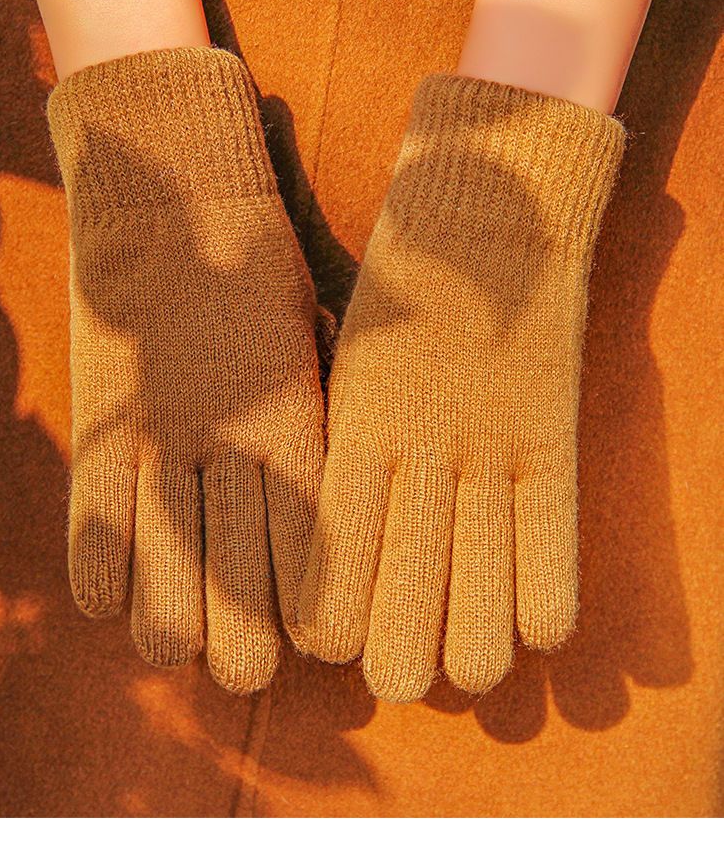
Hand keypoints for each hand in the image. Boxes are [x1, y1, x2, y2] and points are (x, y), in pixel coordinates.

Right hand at [48, 47, 325, 692]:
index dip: (308, 616)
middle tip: (247, 661)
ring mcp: (154, 442)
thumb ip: (331, 411)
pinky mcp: (98, 431)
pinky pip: (92, 542)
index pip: (310, 556)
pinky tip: (121, 592)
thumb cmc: (261, 262)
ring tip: (182, 635)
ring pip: (160, 588)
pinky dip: (106, 583)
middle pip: (235, 594)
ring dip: (171, 627)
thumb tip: (356, 476)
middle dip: (243, 649)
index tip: (309, 640)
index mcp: (295, 421)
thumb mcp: (320, 330)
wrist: (169, 193)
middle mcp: (226, 446)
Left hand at [298, 74, 623, 701]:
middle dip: (397, 662)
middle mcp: (415, 458)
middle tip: (401, 665)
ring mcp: (489, 454)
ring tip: (467, 656)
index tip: (335, 639)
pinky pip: (553, 562)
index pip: (327, 581)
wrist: (486, 215)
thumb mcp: (346, 365)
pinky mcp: (553, 442)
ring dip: (470, 653)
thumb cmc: (401, 291)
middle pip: (398, 620)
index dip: (330, 631)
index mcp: (351, 436)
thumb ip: (338, 453)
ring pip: (478, 611)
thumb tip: (328, 528)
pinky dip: (542, 610)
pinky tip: (533, 623)